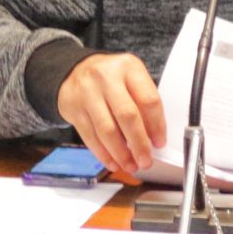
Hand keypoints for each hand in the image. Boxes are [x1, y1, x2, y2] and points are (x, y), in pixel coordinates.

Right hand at [56, 52, 166, 179]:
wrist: (73, 70)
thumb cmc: (109, 78)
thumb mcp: (130, 78)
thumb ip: (142, 102)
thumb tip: (152, 137)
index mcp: (128, 68)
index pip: (148, 100)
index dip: (157, 125)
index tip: (159, 143)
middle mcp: (106, 78)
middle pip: (127, 116)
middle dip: (139, 144)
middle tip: (145, 161)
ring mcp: (87, 93)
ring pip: (107, 130)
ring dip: (120, 153)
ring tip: (130, 165)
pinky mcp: (73, 108)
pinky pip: (90, 136)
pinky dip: (102, 153)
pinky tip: (112, 162)